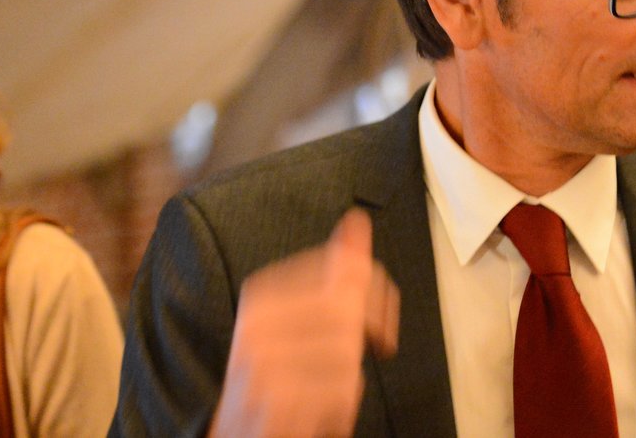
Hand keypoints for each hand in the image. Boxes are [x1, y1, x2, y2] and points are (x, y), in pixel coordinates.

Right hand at [209, 208, 399, 437]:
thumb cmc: (275, 379)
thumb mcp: (300, 317)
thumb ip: (333, 272)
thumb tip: (358, 222)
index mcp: (261, 294)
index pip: (344, 269)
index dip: (377, 299)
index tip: (379, 327)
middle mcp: (256, 323)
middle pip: (348, 313)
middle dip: (360, 344)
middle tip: (344, 366)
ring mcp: (263, 363)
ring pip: (348, 357)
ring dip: (347, 383)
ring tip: (321, 392)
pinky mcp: (276, 402)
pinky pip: (340, 394)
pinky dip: (341, 411)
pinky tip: (318, 414)